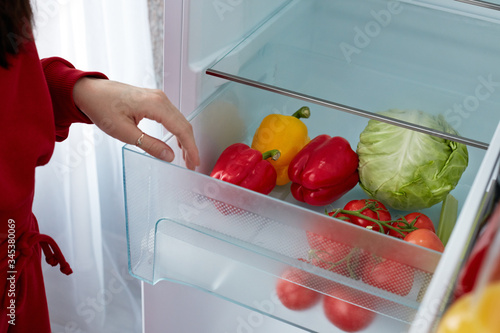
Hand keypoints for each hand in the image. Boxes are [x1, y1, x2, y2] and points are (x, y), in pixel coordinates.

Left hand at [73, 78, 199, 169]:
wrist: (89, 92)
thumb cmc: (102, 107)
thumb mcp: (124, 132)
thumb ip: (149, 145)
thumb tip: (169, 155)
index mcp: (155, 105)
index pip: (181, 129)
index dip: (191, 148)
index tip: (194, 162)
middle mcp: (160, 98)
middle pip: (184, 124)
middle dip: (190, 146)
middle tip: (192, 164)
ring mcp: (158, 97)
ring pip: (180, 120)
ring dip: (185, 139)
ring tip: (186, 157)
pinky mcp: (154, 99)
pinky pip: (172, 116)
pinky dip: (177, 130)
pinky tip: (177, 142)